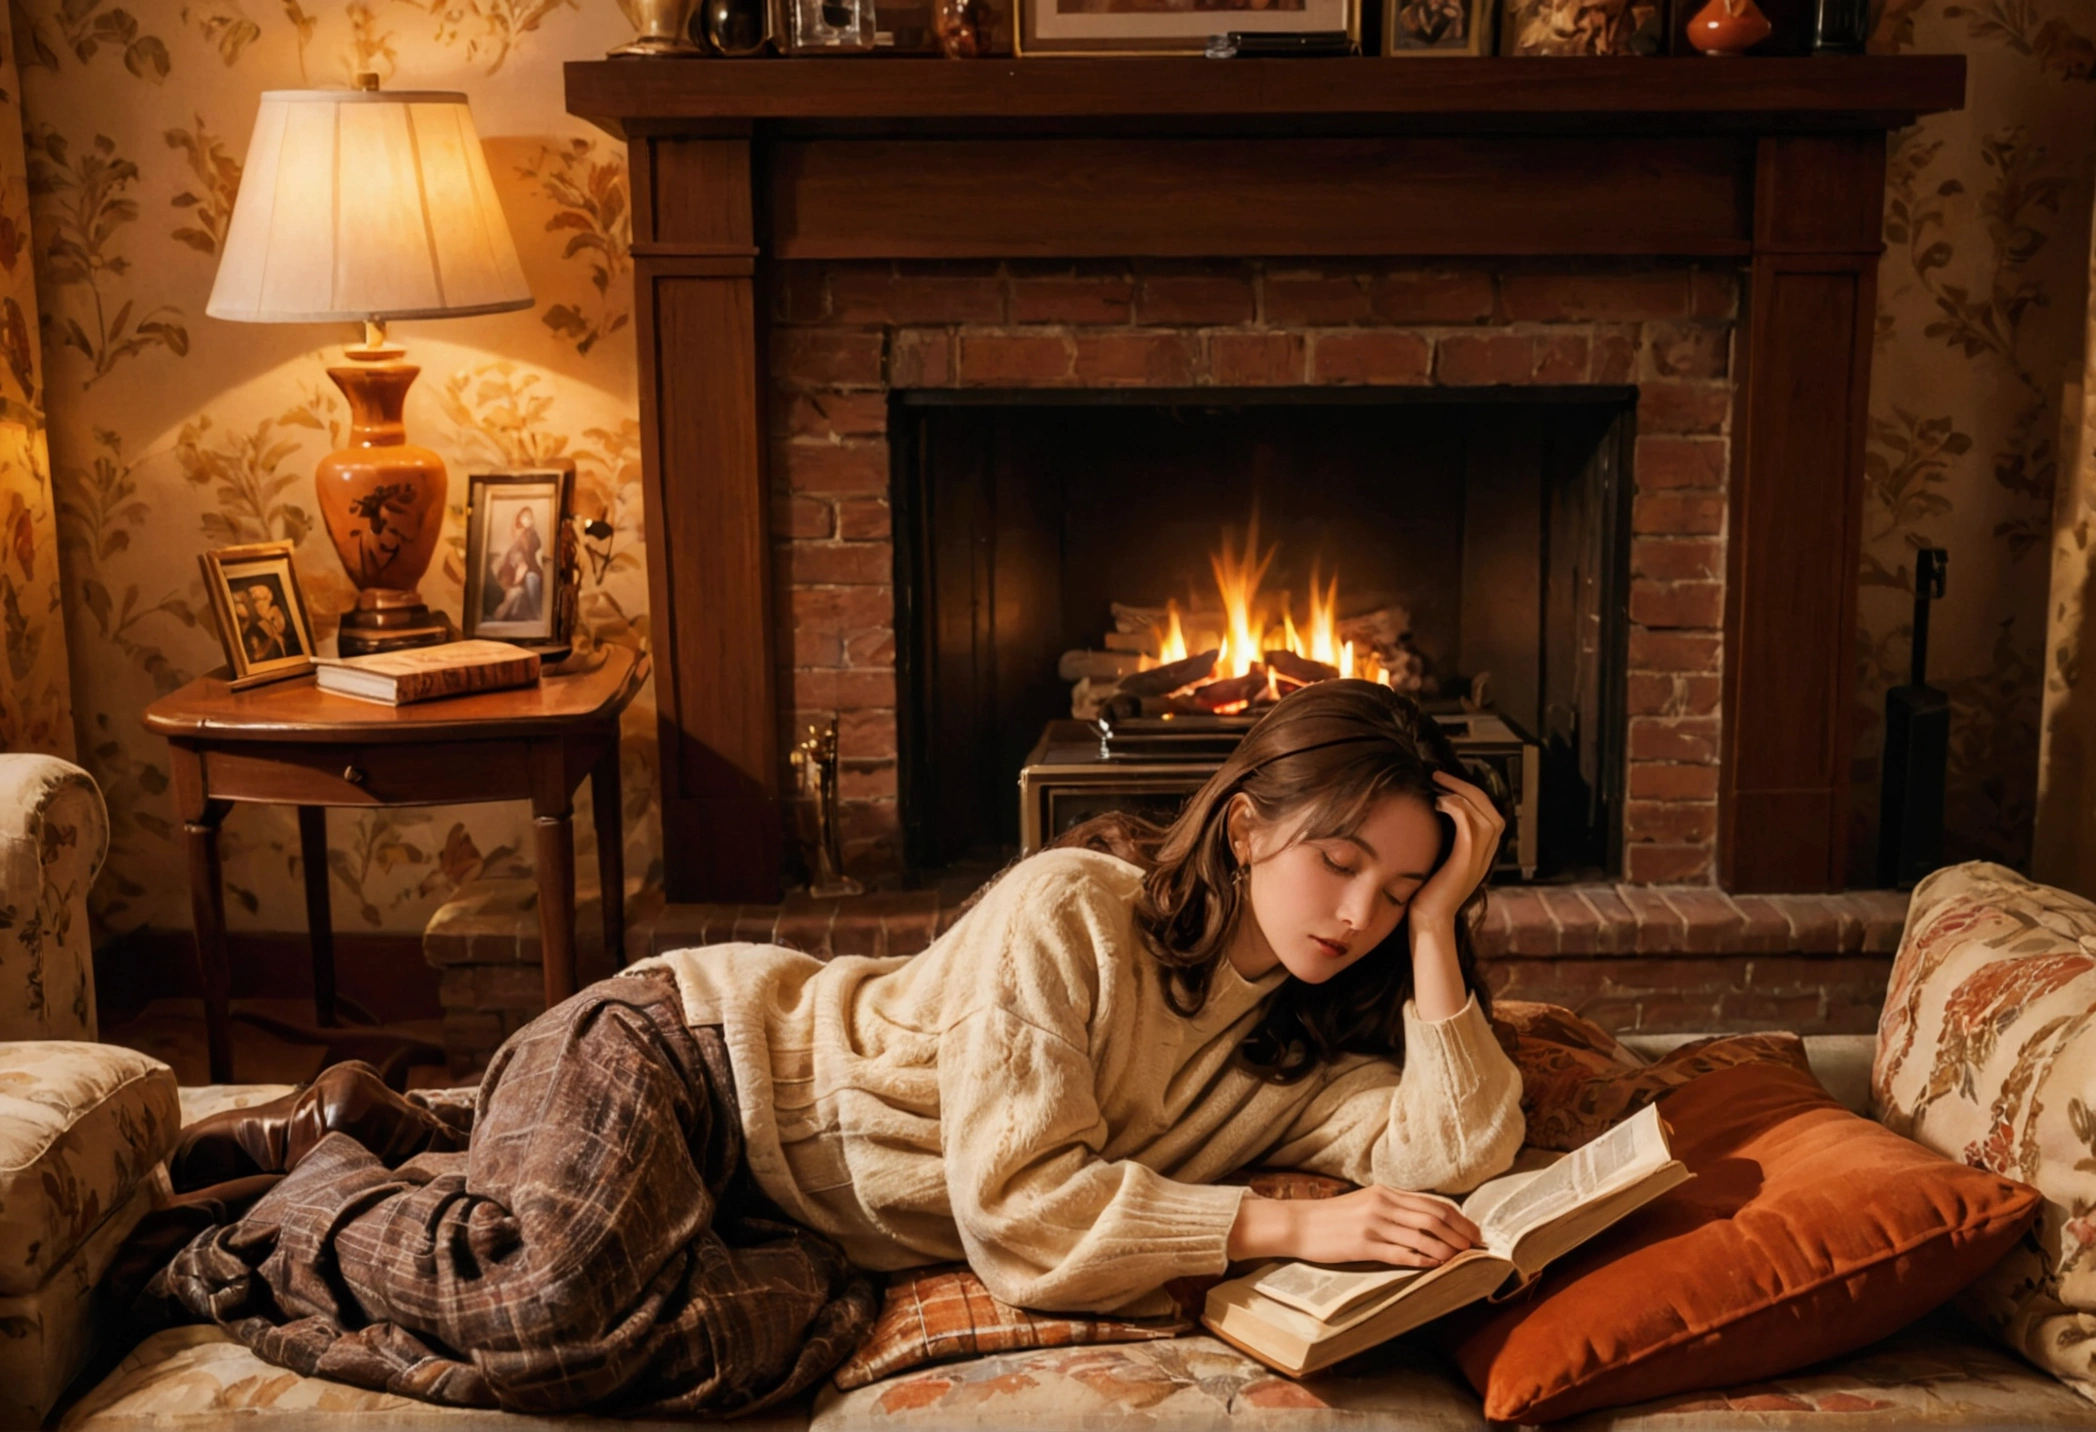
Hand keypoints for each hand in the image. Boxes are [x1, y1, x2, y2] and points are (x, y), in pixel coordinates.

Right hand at [1228, 1186, 1481, 1267]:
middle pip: (1433, 1218)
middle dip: (1460, 1234)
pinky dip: (1422, 1260)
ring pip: (1422, 1235)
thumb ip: (1394, 1208)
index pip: (1432, 1204)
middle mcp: (1382, 1204)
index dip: (1459, 1219)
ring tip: (1461, 1260)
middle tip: (1477, 1248)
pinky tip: (1434, 1266)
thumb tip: (1428, 1222)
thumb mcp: (1366, 1203)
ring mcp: (1373, 1224)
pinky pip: (1400, 1253)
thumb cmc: (1333, 1218)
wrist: (1299, 1224)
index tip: (1475, 1233)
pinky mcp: (1363, 1245)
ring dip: (1447, 1249)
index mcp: (1385, 1192)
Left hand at [1408, 768, 1505, 931]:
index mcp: (1482, 853)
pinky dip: (1458, 809)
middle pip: (1493, 810)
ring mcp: (1478, 860)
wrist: (1428, 921)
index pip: (1490, 814)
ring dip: (1462, 794)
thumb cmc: (1426, 891)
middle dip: (1468, 788)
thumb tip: (1430, 816)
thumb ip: (1444, 841)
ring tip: (1439, 786)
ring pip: (1487, 816)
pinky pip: (1470, 828)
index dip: (1473, 793)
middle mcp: (1486, 855)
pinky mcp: (1465, 864)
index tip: (1446, 782)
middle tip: (1440, 776)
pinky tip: (1439, 803)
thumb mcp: (1439, 860)